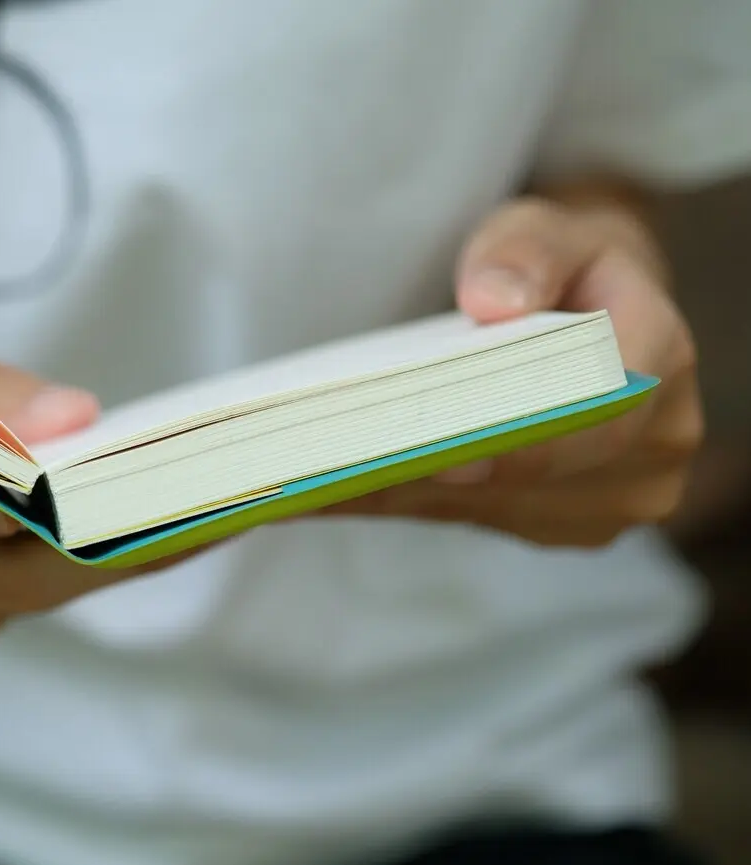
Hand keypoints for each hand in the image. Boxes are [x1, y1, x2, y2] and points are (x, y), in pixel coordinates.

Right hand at [0, 315, 180, 654]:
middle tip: (211, 498)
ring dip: (116, 555)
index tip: (67, 467)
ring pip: (23, 595)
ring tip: (210, 508)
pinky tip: (146, 533)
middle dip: (109, 535)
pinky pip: (16, 607)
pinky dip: (81, 568)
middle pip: (0, 565)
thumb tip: (76, 420)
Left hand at [327, 194, 703, 546]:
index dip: (525, 441)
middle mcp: (656, 444)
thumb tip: (492, 301)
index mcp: (662, 359)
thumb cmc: (560, 264)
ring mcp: (614, 497)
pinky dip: (403, 498)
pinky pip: (474, 519)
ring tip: (315, 480)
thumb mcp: (545, 226)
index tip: (447, 459)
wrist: (592, 310)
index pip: (600, 410)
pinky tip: (330, 488)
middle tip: (340, 472)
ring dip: (406, 491)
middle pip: (537, 474)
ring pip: (496, 506)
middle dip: (439, 471)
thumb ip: (523, 251)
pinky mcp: (564, 523)